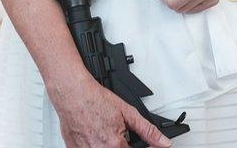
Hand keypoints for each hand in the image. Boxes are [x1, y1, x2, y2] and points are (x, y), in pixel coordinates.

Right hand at [51, 77, 170, 147]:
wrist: (72, 93)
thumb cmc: (95, 99)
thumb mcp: (127, 112)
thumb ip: (147, 130)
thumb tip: (164, 142)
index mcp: (114, 145)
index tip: (144, 144)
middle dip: (123, 143)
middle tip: (120, 134)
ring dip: (109, 144)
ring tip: (106, 132)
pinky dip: (95, 144)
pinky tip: (95, 134)